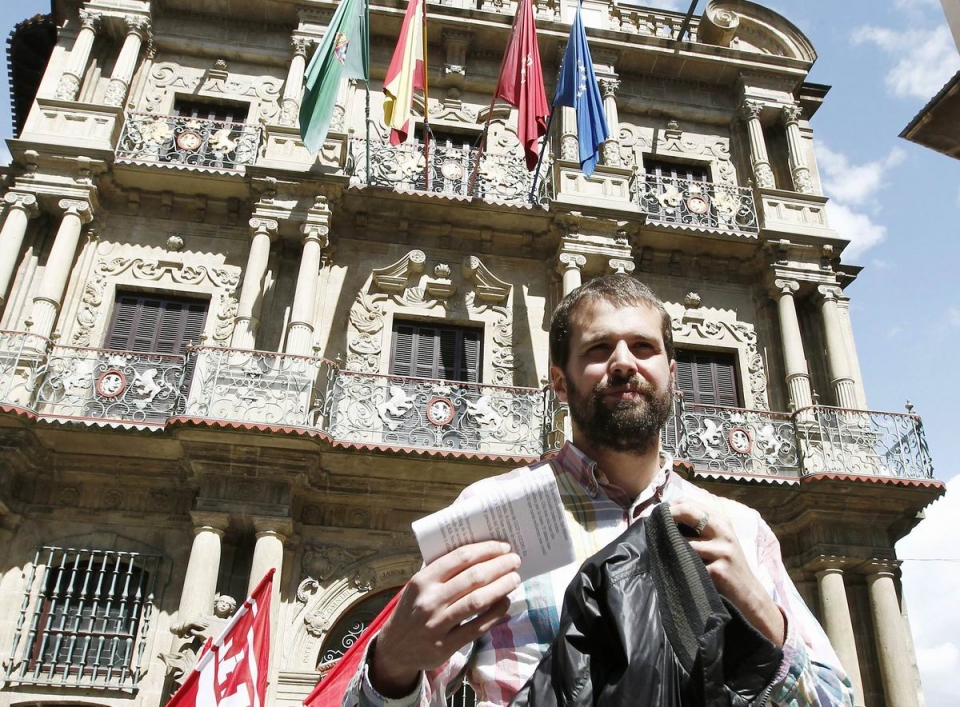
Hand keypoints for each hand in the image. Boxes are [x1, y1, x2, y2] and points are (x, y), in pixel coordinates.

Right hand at [371, 541, 521, 696]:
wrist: (394, 648)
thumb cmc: (412, 609)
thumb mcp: (418, 586)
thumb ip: (441, 571)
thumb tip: (479, 553)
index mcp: (422, 580)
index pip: (460, 557)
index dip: (486, 549)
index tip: (502, 546)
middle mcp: (430, 600)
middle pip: (473, 577)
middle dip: (499, 566)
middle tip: (515, 560)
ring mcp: (438, 624)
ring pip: (478, 601)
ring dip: (501, 587)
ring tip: (515, 579)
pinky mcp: (446, 646)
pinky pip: (478, 626)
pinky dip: (495, 613)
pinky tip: (505, 603)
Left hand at [668, 500, 784, 645]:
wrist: (749, 594)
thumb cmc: (727, 566)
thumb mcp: (718, 540)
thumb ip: (699, 526)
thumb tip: (665, 516)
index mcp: (721, 520)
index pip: (690, 502)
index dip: (670, 507)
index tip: (656, 516)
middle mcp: (723, 531)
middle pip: (688, 512)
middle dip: (667, 517)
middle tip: (652, 526)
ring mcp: (722, 550)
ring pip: (685, 542)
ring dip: (672, 548)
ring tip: (664, 554)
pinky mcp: (719, 570)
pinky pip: (690, 565)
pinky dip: (681, 568)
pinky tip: (678, 571)